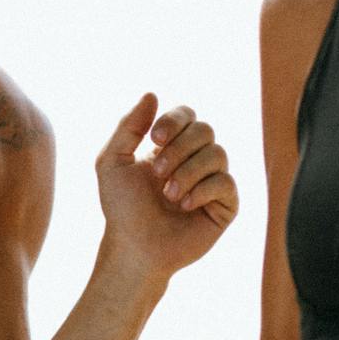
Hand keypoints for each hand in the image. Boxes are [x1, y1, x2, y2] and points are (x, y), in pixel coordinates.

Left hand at [95, 94, 236, 282]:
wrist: (134, 246)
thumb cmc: (121, 207)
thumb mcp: (112, 162)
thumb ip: (128, 126)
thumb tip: (151, 93)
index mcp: (171, 145)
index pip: (186, 114)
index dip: (174, 121)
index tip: (154, 140)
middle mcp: (195, 159)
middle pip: (205, 130)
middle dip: (179, 149)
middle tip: (157, 173)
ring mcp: (213, 181)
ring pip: (218, 154)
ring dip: (188, 172)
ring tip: (168, 195)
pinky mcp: (225, 204)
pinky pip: (226, 182)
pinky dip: (202, 190)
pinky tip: (184, 205)